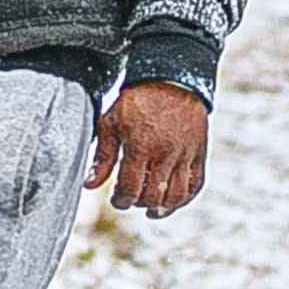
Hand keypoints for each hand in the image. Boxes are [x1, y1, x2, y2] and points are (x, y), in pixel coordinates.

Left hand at [86, 81, 209, 219]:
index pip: (130, 189)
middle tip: (130, 198)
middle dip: (137, 202)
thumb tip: (90, 185)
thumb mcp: (112, 123)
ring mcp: (185, 155)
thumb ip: (102, 156)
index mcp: (141, 147)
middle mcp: (165, 154)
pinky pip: (195, 185)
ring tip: (150, 208)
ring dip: (161, 208)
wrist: (171, 80)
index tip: (116, 198)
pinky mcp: (199, 153)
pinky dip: (184, 199)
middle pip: (152, 196)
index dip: (121, 200)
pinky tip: (171, 201)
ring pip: (175, 196)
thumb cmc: (137, 101)